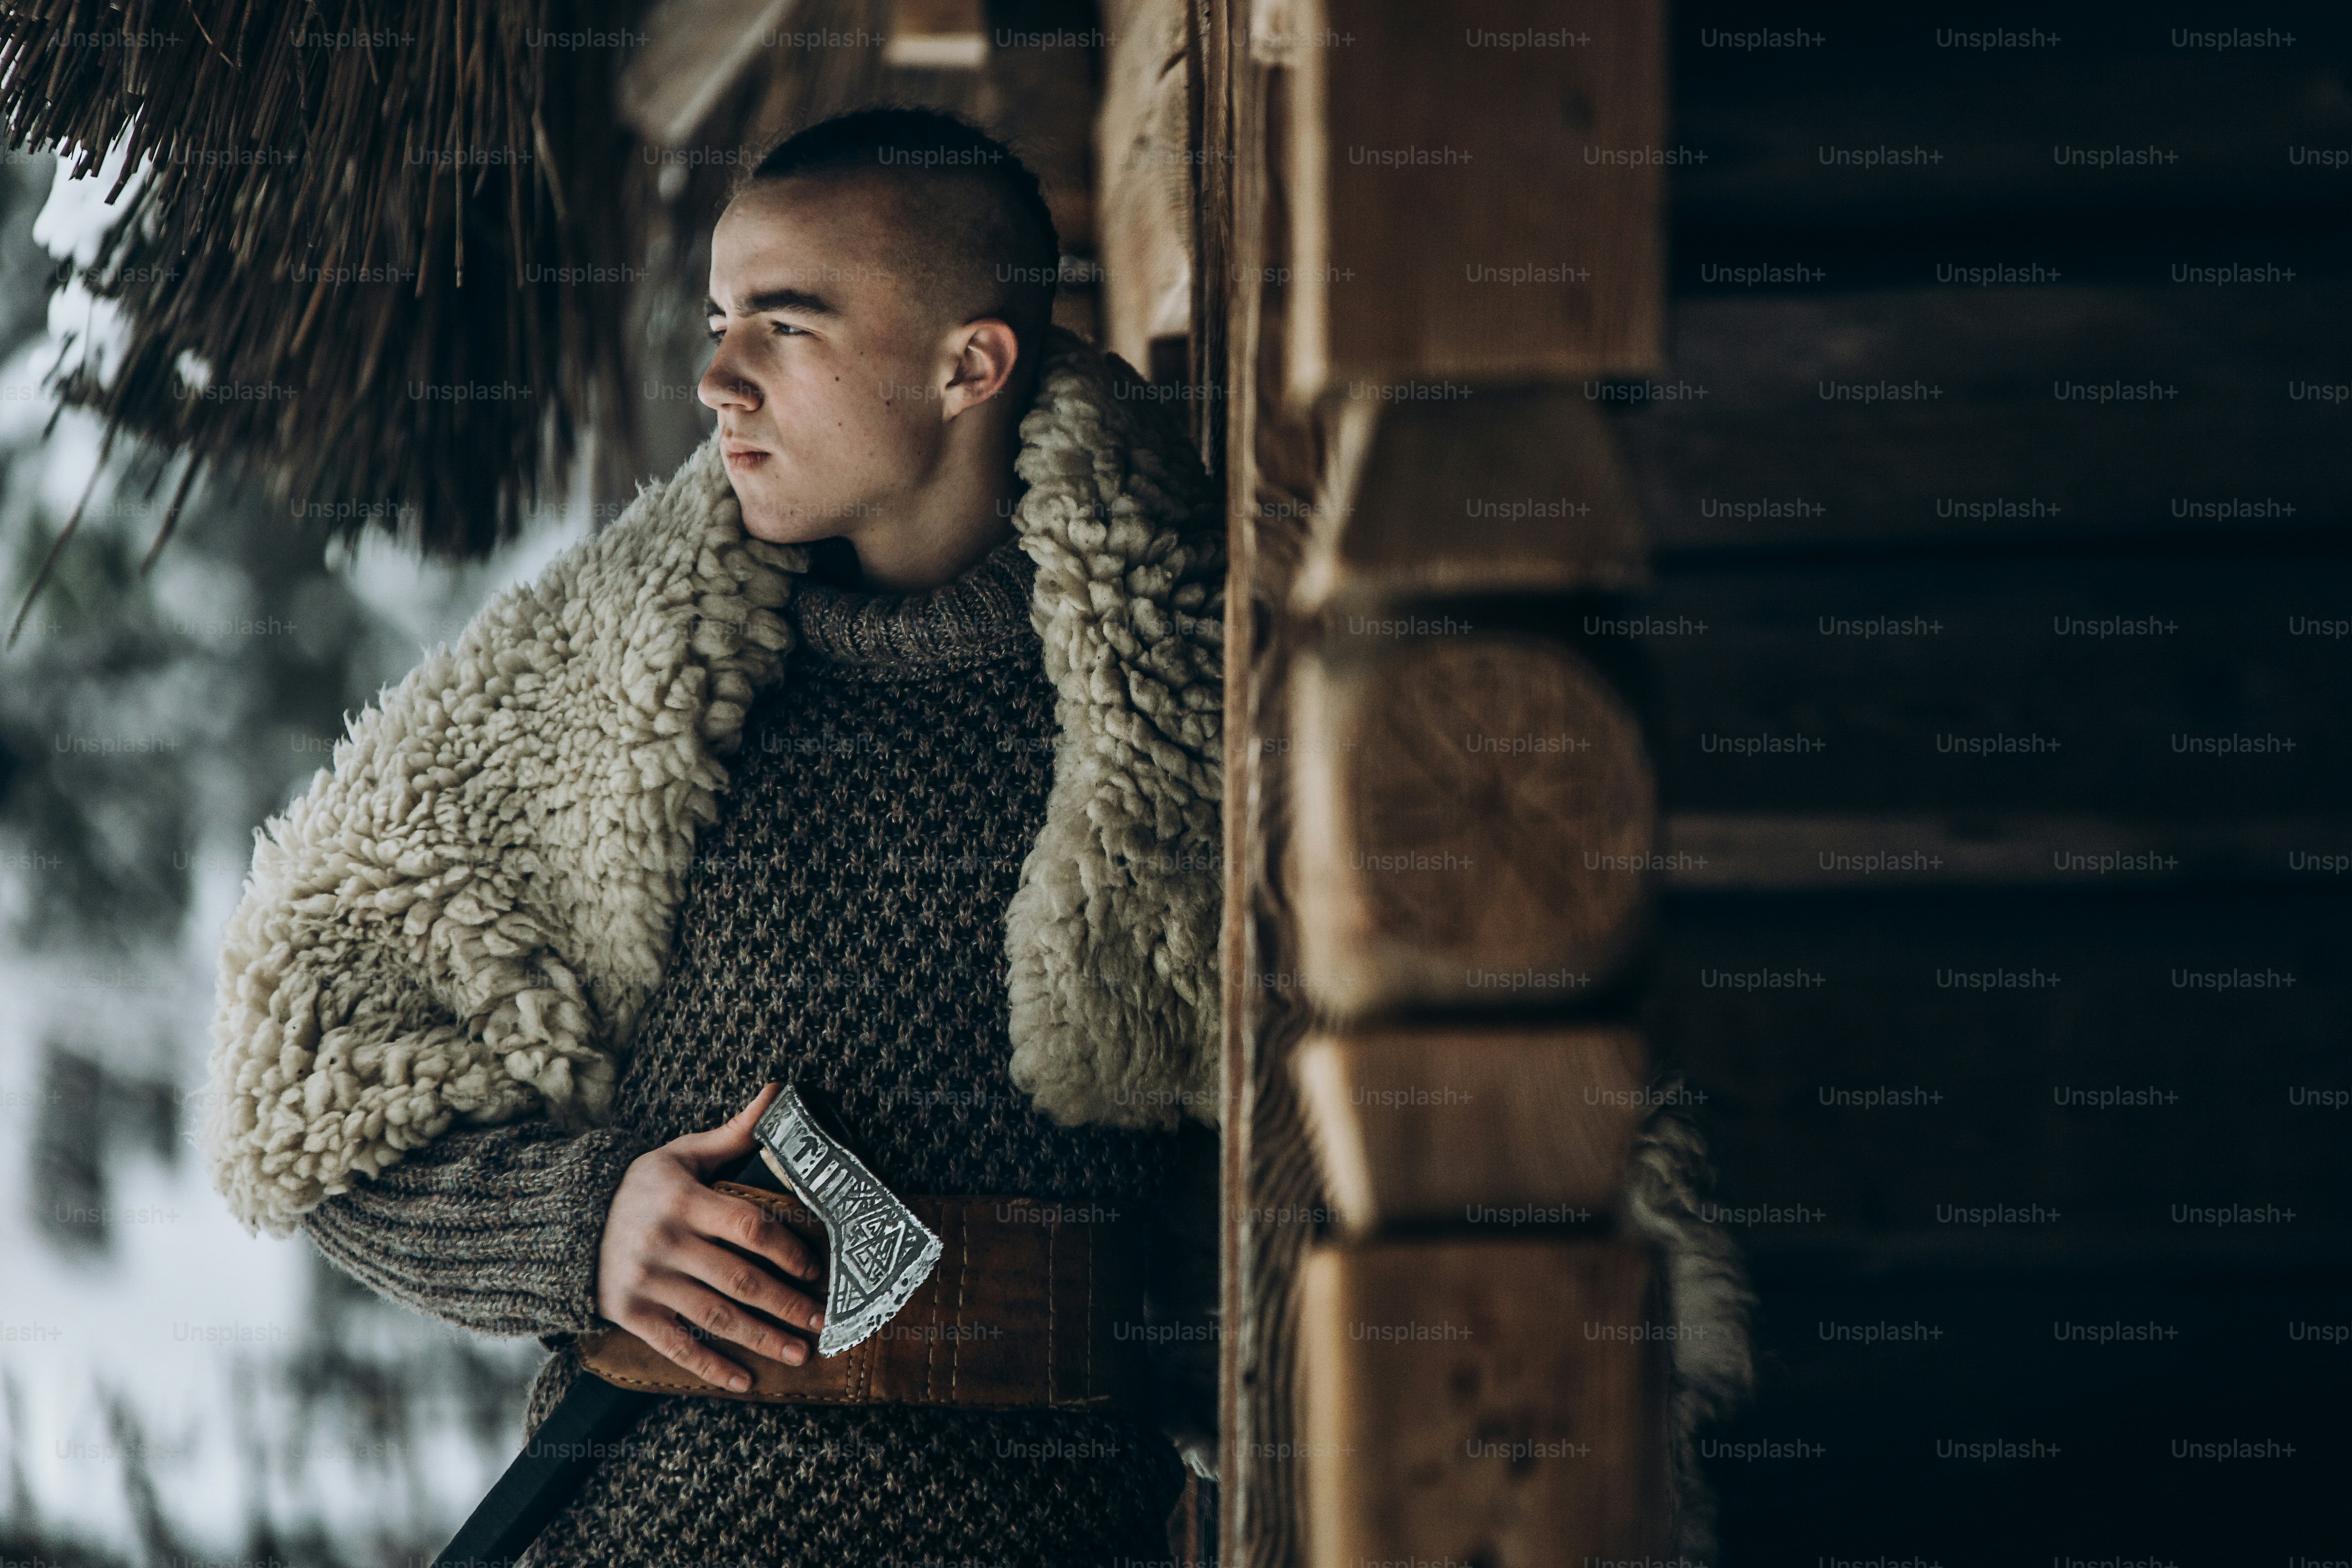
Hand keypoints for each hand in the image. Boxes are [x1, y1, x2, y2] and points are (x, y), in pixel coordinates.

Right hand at [593, 1083, 824, 1390]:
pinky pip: (676, 1346)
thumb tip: (780, 1094)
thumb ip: (734, 1134)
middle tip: (823, 1320)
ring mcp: (646, 1282)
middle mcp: (665, 1242)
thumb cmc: (640, 1187)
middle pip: (739, 1279)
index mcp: (684, 1201)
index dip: (787, 1249)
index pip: (749, 1226)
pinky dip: (711, 1367)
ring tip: (800, 1353)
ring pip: (715, 1316)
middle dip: (786, 1304)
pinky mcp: (629, 1313)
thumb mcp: (682, 1155)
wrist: (567, 1221)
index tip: (815, 1268)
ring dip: (761, 1339)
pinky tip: (745, 1381)